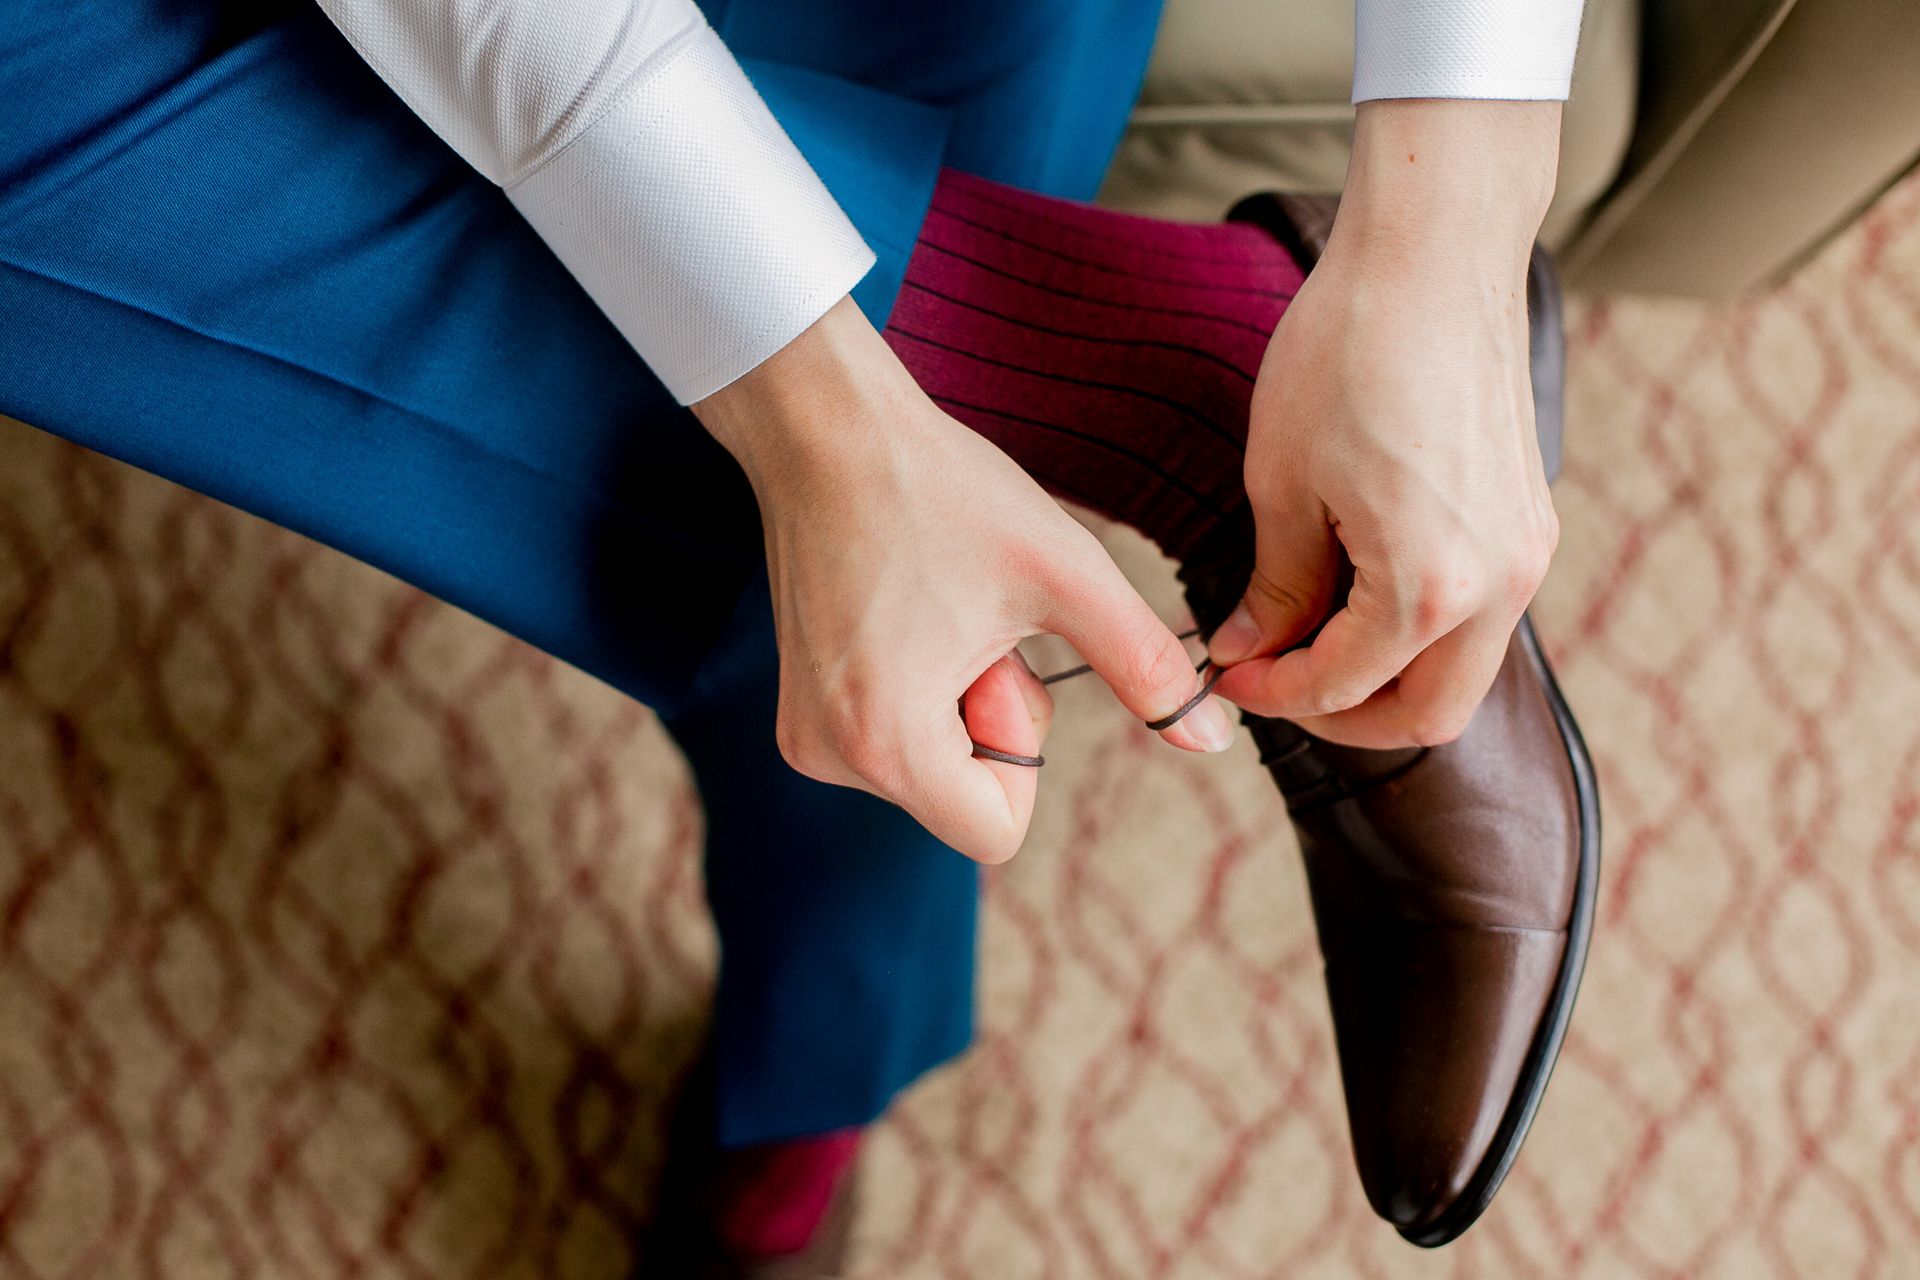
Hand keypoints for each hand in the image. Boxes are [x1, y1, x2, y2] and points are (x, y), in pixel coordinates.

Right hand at [694, 298, 1234, 862]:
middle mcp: (829, 757)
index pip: (996, 831)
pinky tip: (906, 609)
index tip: (1001, 659)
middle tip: (965, 617)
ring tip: (933, 606)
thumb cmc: (942, 490)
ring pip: (933, 767)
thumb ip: (1146, 666)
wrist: (825, 426)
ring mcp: (805, 735)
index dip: (1025, 749)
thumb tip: (1213, 738)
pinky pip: (893, 738)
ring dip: (957, 699)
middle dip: (991, 717)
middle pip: (965, 798)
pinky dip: (919, 688)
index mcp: (887, 745)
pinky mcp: (797, 709)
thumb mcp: (1066, 576)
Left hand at [1208, 100, 1562, 747]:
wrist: (1435, 252)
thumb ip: (1276, 585)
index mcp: (1431, 587)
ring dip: (1386, 673)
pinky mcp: (1529, 519)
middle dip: (1345, 716)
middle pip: (1431, 714)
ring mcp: (1526, 552)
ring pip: (1462, 667)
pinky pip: (1480, 612)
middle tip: (1277, 685)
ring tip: (1308, 633)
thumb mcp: (1283, 480)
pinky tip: (1357, 585)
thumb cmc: (1347, 352)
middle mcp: (1499, 585)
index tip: (1228, 672)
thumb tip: (1251, 649)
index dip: (1274, 693)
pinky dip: (1420, 627)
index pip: (1344, 686)